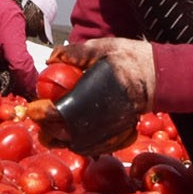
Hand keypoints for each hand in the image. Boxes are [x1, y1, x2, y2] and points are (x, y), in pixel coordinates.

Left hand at [39, 37, 153, 154]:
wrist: (159, 76)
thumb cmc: (130, 59)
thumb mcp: (102, 47)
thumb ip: (75, 53)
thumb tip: (50, 58)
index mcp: (93, 95)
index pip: (59, 114)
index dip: (42, 114)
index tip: (33, 109)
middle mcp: (100, 118)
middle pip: (64, 135)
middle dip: (47, 129)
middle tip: (39, 118)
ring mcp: (109, 131)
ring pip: (76, 144)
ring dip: (60, 138)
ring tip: (51, 126)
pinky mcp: (117, 136)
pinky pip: (92, 146)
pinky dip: (78, 142)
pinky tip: (71, 132)